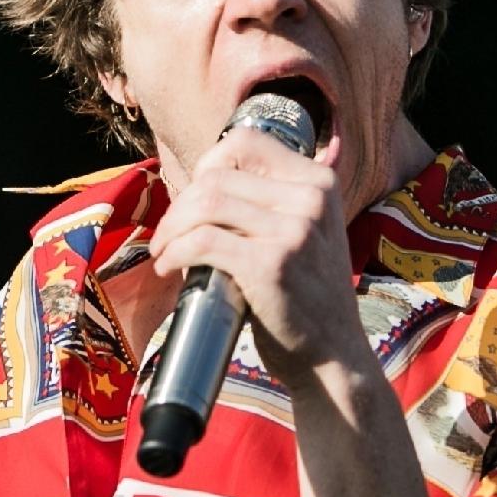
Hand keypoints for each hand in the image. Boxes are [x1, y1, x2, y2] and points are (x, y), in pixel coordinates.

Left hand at [147, 125, 364, 386]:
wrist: (332, 354)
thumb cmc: (307, 294)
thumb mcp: (310, 230)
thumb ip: (276, 197)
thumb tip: (215, 166)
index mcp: (319, 182)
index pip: (246, 141)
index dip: (208, 163)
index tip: (193, 196)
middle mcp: (311, 199)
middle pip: (217, 177)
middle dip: (180, 205)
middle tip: (169, 236)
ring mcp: (294, 231)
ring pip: (205, 204)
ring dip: (171, 229)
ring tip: (164, 252)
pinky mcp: (271, 264)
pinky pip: (202, 241)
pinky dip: (175, 253)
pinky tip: (170, 268)